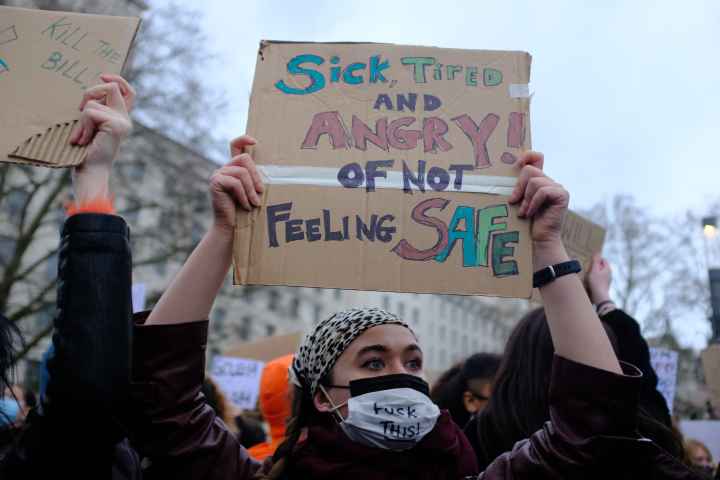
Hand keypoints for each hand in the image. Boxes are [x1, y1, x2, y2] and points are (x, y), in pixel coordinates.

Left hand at [70, 74, 134, 202]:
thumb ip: (94, 110)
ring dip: (81, 119)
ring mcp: (123, 122)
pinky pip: (90, 112)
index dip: (116, 79)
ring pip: (93, 102)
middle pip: (112, 86)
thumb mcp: (90, 125)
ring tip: (82, 136)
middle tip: (80, 109)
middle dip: (91, 92)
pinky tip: (84, 139)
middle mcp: (125, 119)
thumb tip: (88, 92)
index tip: (102, 77)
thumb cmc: (86, 152)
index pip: (127, 91)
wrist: (91, 171)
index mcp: (121, 118)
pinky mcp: (116, 125)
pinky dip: (82, 125)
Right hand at [209, 135, 263, 232]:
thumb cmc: (246, 210)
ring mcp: (218, 174)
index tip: (255, 141)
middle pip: (244, 158)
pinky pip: (235, 183)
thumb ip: (256, 179)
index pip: (235, 145)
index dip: (243, 139)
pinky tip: (245, 206)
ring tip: (255, 203)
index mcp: (234, 167)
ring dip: (251, 189)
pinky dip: (243, 195)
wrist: (231, 226)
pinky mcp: (215, 182)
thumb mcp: (254, 191)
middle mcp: (225, 168)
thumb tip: (274, 173)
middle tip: (261, 192)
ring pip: (241, 172)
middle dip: (255, 176)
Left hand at [508, 151, 568, 248]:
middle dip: (519, 187)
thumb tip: (507, 174)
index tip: (516, 164)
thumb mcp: (518, 200)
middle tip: (514, 202)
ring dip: (526, 199)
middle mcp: (549, 181)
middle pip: (529, 170)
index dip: (527, 156)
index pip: (536, 157)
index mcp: (539, 180)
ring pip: (534, 181)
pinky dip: (533, 203)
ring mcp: (557, 187)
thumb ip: (517, 187)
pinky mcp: (562, 195)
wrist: (539, 238)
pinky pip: (542, 191)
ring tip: (524, 212)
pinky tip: (531, 213)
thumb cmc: (525, 221)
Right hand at [585, 254, 611, 303]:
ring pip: (600, 273)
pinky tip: (591, 284)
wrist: (599, 297)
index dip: (595, 261)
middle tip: (589, 271)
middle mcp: (609, 273)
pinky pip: (599, 279)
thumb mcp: (594, 270)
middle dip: (594, 267)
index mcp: (607, 268)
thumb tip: (597, 252)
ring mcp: (608, 280)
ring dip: (594, 274)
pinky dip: (595, 280)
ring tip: (589, 278)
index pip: (602, 260)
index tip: (590, 265)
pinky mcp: (605, 285)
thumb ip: (595, 261)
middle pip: (601, 266)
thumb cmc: (596, 283)